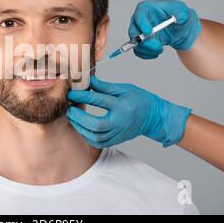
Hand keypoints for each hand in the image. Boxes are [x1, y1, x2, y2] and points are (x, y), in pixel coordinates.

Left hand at [66, 75, 191, 147]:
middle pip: (96, 124)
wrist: (153, 117)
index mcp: (122, 106)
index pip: (98, 101)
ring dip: (81, 128)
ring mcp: (118, 133)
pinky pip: (98, 142)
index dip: (82, 96)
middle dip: (79, 117)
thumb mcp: (123, 88)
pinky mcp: (116, 140)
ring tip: (73, 117)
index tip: (72, 93)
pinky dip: (87, 136)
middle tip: (70, 109)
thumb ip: (104, 86)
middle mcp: (120, 122)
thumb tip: (88, 80)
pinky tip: (81, 127)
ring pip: (95, 137)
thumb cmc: (139, 100)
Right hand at [129, 0, 201, 58]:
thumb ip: (182, 13)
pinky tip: (156, 52)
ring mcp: (137, 32)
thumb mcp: (183, 10)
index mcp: (145, 9)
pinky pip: (138, 51)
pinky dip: (147, 54)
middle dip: (144, 42)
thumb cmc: (178, 15)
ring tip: (160, 49)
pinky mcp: (140, 43)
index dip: (142, 24)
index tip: (149, 33)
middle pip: (134, 32)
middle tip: (158, 46)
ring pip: (135, 44)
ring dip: (148, 49)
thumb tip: (180, 18)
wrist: (179, 27)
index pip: (139, 16)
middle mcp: (138, 20)